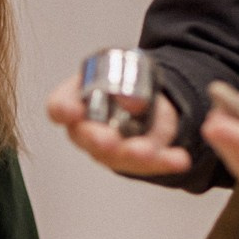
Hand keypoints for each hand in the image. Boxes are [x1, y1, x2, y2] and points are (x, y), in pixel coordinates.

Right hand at [47, 75, 190, 178]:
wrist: (146, 99)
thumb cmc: (122, 84)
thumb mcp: (125, 74)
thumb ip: (128, 86)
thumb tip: (132, 102)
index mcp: (74, 101)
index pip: (59, 107)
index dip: (63, 110)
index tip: (73, 111)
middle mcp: (85, 129)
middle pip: (85, 138)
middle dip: (98, 140)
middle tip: (109, 141)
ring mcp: (107, 149)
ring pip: (115, 157)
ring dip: (133, 155)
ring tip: (147, 151)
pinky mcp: (133, 161)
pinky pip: (147, 164)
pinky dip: (165, 161)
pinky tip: (180, 159)